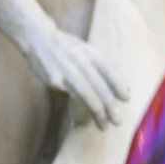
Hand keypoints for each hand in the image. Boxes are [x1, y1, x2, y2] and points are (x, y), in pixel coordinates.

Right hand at [0, 0, 129, 128]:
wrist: (37, 37)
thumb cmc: (66, 48)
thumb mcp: (86, 51)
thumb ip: (102, 67)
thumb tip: (125, 88)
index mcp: (90, 52)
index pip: (109, 69)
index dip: (119, 85)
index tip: (126, 99)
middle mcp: (81, 60)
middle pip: (100, 85)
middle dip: (110, 106)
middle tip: (118, 121)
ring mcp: (67, 70)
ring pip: (87, 93)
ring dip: (98, 111)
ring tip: (104, 125)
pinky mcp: (55, 79)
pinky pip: (72, 96)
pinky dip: (81, 108)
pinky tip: (86, 118)